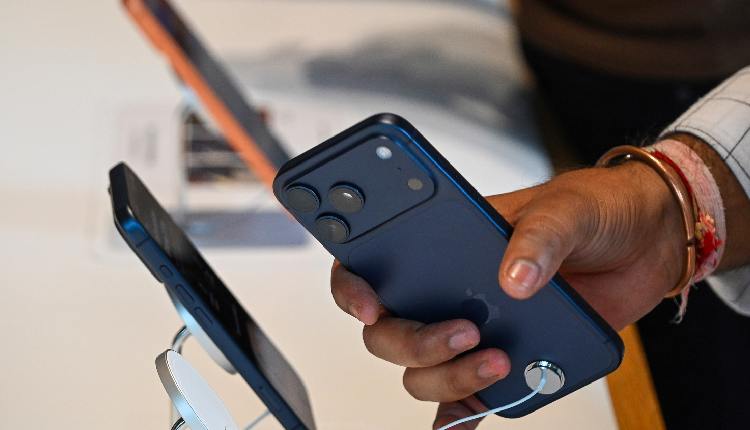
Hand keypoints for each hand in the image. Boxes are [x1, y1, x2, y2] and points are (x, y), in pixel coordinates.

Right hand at [330, 160, 684, 428]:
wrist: (646, 243)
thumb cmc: (596, 211)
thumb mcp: (568, 210)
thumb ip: (539, 238)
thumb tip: (514, 280)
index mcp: (445, 240)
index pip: (373, 262)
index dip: (354, 288)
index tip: (371, 306)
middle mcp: (448, 289)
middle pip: (390, 332)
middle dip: (414, 343)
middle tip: (463, 332)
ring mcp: (473, 327)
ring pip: (421, 372)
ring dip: (446, 378)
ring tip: (498, 360)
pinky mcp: (504, 359)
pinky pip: (466, 399)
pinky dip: (457, 418)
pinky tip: (465, 424)